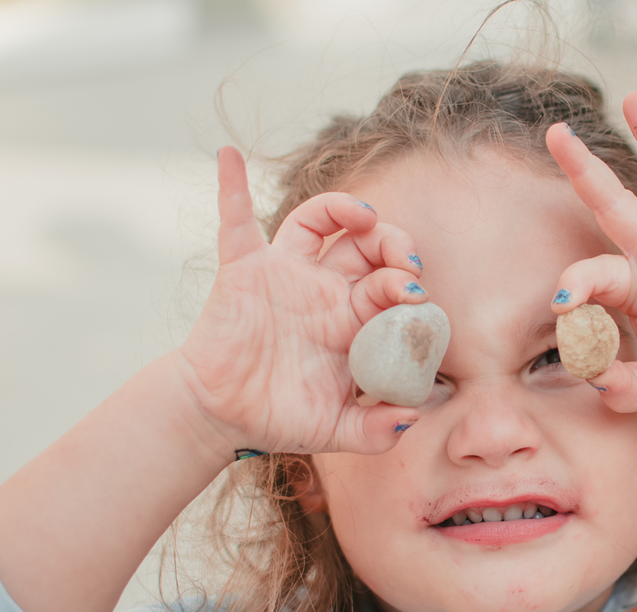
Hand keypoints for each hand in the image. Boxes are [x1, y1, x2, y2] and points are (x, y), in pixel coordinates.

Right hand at [177, 147, 426, 453]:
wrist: (219, 418)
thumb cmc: (278, 418)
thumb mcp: (334, 431)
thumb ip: (376, 432)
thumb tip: (415, 419)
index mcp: (351, 322)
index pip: (391, 289)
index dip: (410, 290)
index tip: (418, 303)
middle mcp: (324, 290)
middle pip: (368, 247)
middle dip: (395, 247)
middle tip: (407, 265)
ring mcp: (285, 274)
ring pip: (320, 221)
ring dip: (345, 208)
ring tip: (367, 216)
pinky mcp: (244, 269)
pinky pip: (235, 219)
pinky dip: (231, 185)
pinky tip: (231, 155)